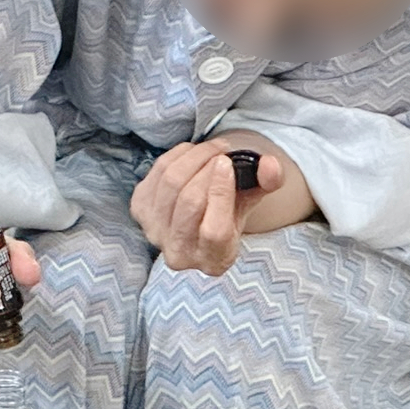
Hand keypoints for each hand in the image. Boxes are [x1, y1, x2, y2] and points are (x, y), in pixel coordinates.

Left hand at [129, 138, 281, 274]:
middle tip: (223, 151)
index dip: (220, 194)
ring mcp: (154, 232)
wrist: (199, 216)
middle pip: (189, 202)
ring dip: (193, 157)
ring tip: (213, 148)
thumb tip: (271, 164)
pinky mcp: (138, 209)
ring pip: (170, 184)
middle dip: (206, 168)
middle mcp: (178, 253)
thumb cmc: (230, 212)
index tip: (227, 164)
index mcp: (213, 260)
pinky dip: (176, 156)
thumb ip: (267, 184)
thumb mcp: (252, 203)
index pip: (214, 230)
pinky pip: (156, 173)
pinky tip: (192, 151)